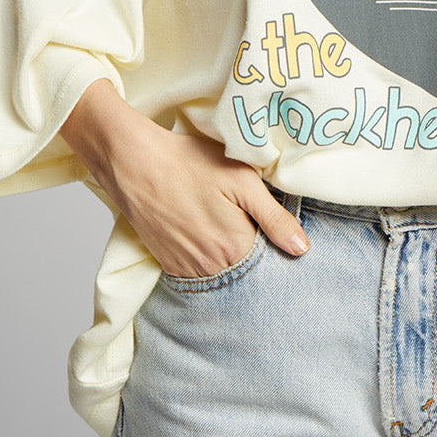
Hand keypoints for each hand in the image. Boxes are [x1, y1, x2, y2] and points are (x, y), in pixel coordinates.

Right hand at [59, 78, 308, 276]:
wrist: (135, 163)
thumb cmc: (190, 164)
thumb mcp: (242, 180)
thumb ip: (274, 218)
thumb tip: (301, 249)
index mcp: (236, 246)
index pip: (270, 260)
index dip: (275, 243)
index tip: (274, 228)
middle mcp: (212, 267)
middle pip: (245, 269)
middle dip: (254, 253)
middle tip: (247, 221)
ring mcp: (187, 269)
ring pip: (221, 273)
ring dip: (230, 258)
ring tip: (225, 225)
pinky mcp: (168, 265)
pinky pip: (198, 273)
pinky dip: (207, 260)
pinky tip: (206, 234)